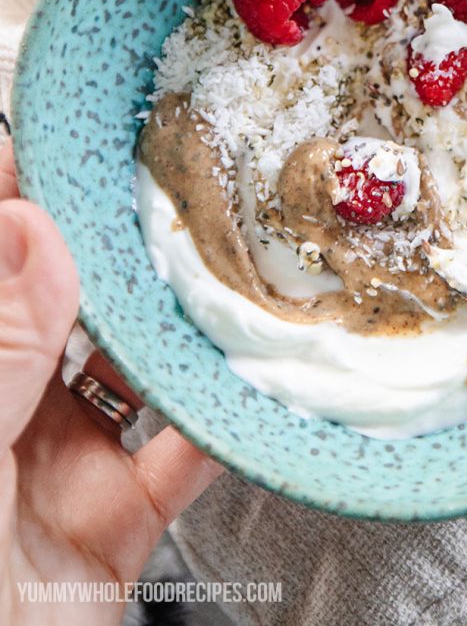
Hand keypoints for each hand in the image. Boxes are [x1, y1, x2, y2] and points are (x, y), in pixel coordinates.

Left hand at [0, 141, 222, 624]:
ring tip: (226, 265)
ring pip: (134, 369)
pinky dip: (226, 422)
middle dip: (120, 245)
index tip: (74, 133)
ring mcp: (59, 463)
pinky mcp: (118, 518)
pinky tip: (256, 383)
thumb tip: (29, 229)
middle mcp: (2, 410)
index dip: (24, 191)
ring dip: (182, 326)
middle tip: (174, 183)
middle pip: (69, 303)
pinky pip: (183, 456)